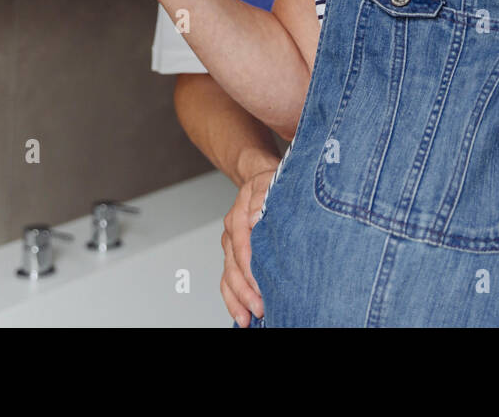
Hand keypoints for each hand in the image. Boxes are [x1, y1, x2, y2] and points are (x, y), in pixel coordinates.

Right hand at [220, 167, 273, 326]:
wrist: (263, 178)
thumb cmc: (271, 183)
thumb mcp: (269, 182)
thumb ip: (262, 197)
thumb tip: (256, 217)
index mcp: (239, 217)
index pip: (242, 249)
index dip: (250, 271)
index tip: (262, 289)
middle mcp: (232, 234)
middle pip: (232, 268)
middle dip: (245, 292)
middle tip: (259, 309)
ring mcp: (231, 246)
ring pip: (228, 277)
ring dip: (237, 301)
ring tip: (247, 319)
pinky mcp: (234, 255)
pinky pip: (228, 280)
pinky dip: (233, 299)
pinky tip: (241, 315)